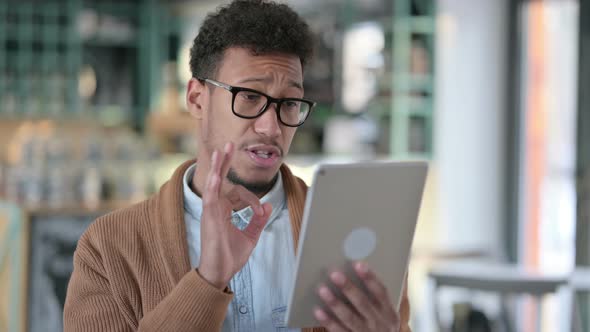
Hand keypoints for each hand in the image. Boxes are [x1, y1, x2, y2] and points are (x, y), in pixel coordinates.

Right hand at [198, 142, 271, 288]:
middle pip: (221, 179)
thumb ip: (258, 221)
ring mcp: (211, 210)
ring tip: (221, 150)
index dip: (254, 200)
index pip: (239, 194)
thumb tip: (268, 207)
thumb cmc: (231, 256)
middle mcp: (216, 207)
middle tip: (229, 145)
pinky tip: (215, 172)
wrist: (220, 272)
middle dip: (225, 162)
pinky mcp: (209, 216)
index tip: (261, 213)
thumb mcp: (250, 236)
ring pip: (214, 182)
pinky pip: (211, 196)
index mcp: (225, 211)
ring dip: (218, 166)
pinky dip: (213, 183)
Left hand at [314, 262, 400, 331]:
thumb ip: (374, 298)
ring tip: (322, 289)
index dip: (370, 278)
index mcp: (389, 312)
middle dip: (348, 288)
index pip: (381, 292)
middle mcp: (378, 323)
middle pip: (363, 303)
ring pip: (349, 317)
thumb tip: (355, 269)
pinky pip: (339, 331)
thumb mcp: (385, 314)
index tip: (358, 264)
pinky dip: (328, 321)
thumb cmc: (381, 326)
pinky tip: (318, 311)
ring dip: (335, 303)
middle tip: (334, 274)